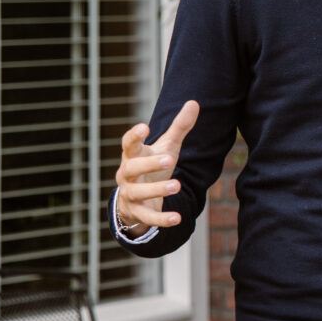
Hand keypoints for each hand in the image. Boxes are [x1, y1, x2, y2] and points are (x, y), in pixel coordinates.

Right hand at [114, 100, 199, 232]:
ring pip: (138, 192)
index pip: (128, 144)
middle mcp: (127, 174)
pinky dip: (162, 218)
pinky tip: (178, 218)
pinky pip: (148, 217)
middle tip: (169, 159)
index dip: (134, 135)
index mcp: (133, 156)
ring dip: (156, 189)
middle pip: (132, 168)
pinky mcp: (138, 213)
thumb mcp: (167, 146)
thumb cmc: (152, 165)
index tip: (144, 126)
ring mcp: (131, 194)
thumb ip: (179, 127)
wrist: (137, 198)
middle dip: (149, 164)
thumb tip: (194, 102)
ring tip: (177, 185)